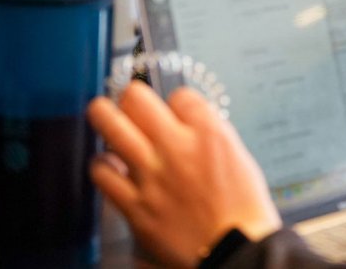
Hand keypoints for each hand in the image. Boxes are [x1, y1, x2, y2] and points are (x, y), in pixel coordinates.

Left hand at [87, 83, 280, 267]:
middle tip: (128, 101)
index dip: (175, 101)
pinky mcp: (135, 205)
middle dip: (131, 95)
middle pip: (137, 98)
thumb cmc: (243, 210)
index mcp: (209, 133)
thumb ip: (211, 135)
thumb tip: (188, 123)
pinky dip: (101, 166)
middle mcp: (177, 147)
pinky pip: (102, 174)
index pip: (179, 95)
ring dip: (104, 115)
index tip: (173, 109)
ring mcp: (152, 176)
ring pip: (111, 126)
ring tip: (102, 113)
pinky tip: (106, 165)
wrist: (235, 251)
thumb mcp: (239, 158)